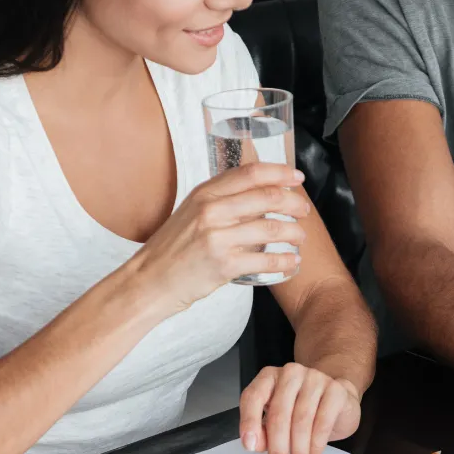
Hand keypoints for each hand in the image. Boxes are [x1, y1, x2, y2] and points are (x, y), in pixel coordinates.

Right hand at [130, 163, 310, 315]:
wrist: (149, 281)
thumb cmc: (174, 248)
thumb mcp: (192, 212)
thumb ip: (222, 199)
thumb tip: (261, 190)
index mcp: (205, 193)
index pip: (250, 173)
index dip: (280, 172)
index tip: (297, 177)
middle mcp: (211, 211)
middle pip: (267, 198)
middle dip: (294, 203)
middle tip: (304, 210)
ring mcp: (217, 238)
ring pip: (272, 229)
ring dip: (294, 233)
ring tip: (300, 237)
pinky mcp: (224, 265)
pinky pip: (266, 260)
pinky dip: (285, 261)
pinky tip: (292, 262)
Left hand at [238, 364, 361, 453]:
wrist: (338, 398)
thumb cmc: (302, 409)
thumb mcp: (278, 420)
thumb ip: (263, 431)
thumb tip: (256, 445)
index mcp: (269, 377)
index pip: (253, 397)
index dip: (249, 422)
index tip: (249, 446)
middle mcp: (291, 374)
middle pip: (279, 414)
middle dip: (278, 451)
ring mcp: (315, 379)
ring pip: (301, 421)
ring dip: (299, 453)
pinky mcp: (336, 390)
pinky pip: (323, 421)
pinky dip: (316, 445)